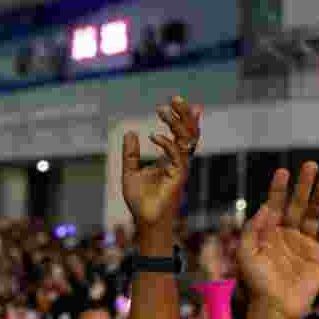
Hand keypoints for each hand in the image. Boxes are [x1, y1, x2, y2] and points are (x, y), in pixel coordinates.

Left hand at [122, 95, 201, 231]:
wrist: (144, 220)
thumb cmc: (140, 201)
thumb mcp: (130, 172)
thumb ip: (131, 154)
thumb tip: (130, 132)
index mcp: (171, 160)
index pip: (181, 134)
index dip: (181, 118)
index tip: (174, 102)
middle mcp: (179, 162)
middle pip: (189, 133)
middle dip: (184, 114)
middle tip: (174, 98)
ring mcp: (180, 169)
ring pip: (187, 141)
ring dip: (177, 123)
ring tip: (162, 110)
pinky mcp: (178, 178)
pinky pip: (177, 156)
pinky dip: (167, 144)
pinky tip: (154, 136)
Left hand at [238, 163, 318, 318]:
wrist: (275, 308)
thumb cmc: (256, 284)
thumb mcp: (246, 254)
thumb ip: (252, 230)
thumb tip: (264, 207)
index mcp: (269, 233)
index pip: (275, 205)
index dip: (278, 189)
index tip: (282, 171)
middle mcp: (288, 235)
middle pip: (298, 205)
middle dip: (303, 186)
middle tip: (310, 165)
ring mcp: (305, 244)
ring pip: (315, 216)